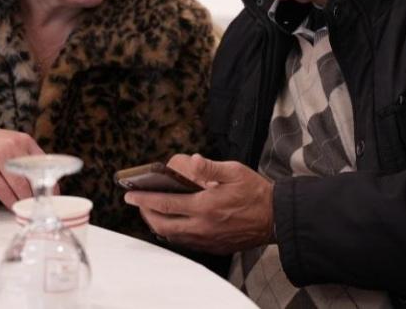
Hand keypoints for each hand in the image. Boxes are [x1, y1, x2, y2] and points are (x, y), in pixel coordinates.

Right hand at [0, 124, 45, 208]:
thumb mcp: (11, 142)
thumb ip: (26, 156)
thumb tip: (42, 178)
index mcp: (24, 141)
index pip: (44, 165)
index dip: (51, 182)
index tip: (54, 195)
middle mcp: (13, 148)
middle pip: (32, 178)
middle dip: (38, 195)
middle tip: (41, 205)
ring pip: (19, 186)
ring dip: (24, 200)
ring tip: (27, 208)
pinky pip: (3, 191)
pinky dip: (10, 201)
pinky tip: (13, 206)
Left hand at [123, 154, 273, 253]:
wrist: (275, 218)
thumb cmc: (256, 193)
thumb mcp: (234, 171)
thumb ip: (209, 167)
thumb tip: (190, 160)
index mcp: (205, 206)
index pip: (166, 203)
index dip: (145, 199)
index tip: (129, 194)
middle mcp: (202, 226)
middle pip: (163, 224)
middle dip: (145, 213)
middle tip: (137, 202)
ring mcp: (207, 239)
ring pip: (172, 235)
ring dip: (158, 223)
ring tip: (152, 210)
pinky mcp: (213, 246)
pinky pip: (186, 242)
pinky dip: (173, 232)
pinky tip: (173, 223)